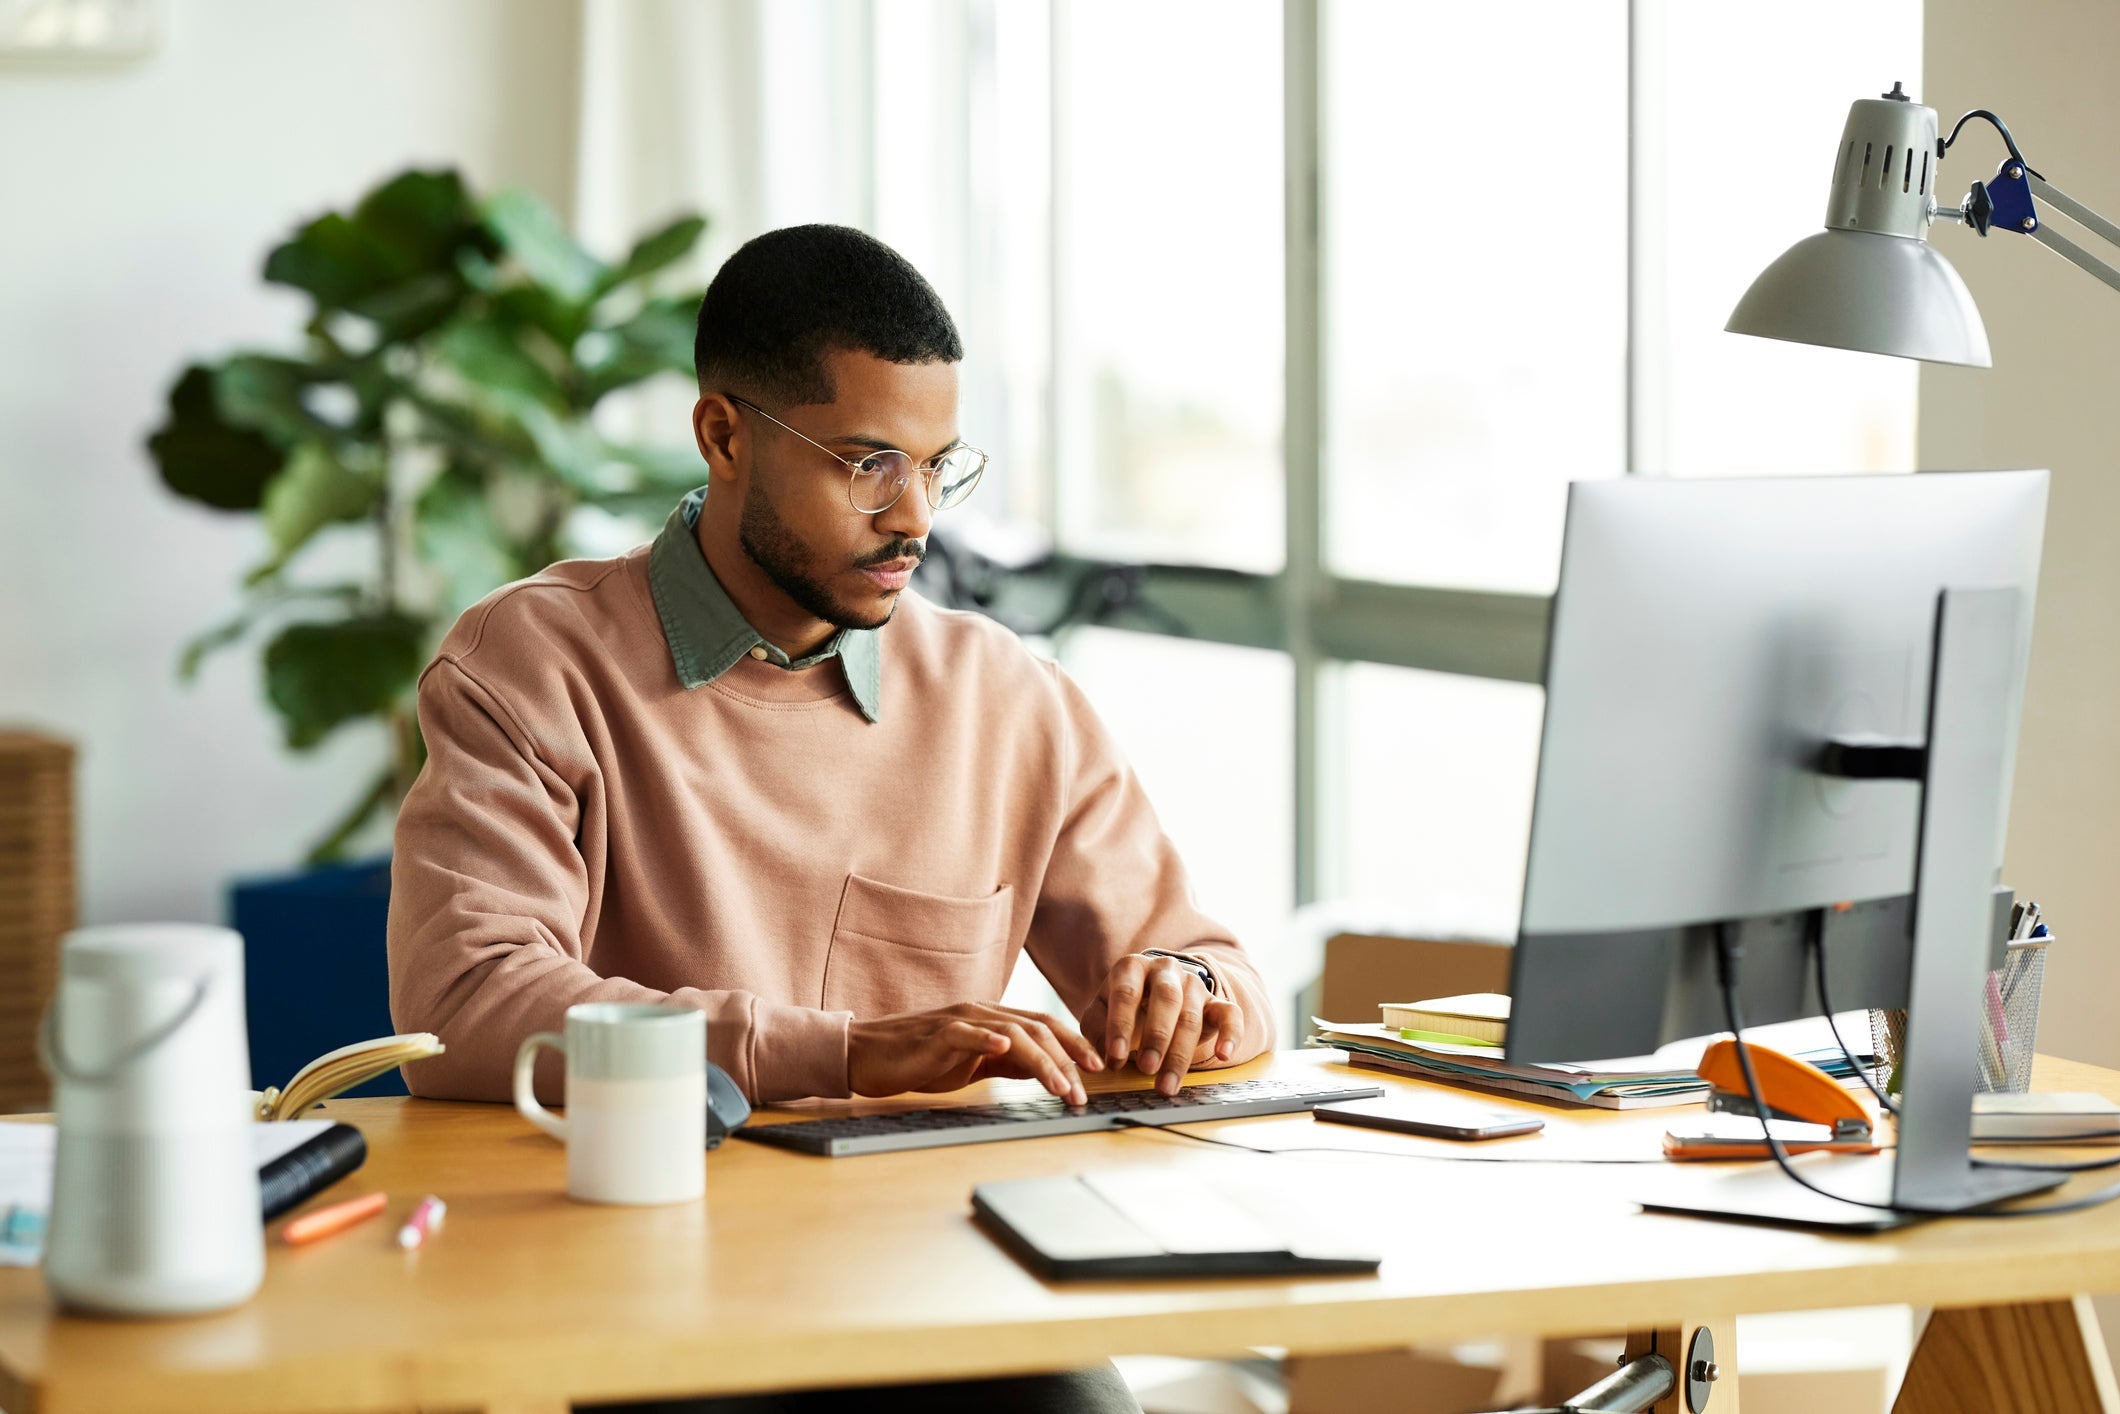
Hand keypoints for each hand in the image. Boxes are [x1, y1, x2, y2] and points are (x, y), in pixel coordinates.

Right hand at [847, 1002, 1103, 1103]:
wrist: (870, 1054)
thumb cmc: (919, 1060)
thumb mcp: (971, 1064)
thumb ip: (1004, 1062)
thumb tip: (1040, 1070)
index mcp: (992, 1019)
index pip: (1043, 1027)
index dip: (1072, 1045)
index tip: (1096, 1069)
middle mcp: (982, 1012)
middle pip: (1037, 1029)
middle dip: (1067, 1058)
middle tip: (1086, 1088)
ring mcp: (960, 1019)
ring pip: (1013, 1033)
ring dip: (1042, 1061)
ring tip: (1061, 1087)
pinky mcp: (937, 1033)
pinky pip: (967, 1032)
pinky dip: (987, 1038)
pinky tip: (1004, 1048)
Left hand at [1092, 953, 1244, 1095]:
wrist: (1156, 991)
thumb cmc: (1124, 1006)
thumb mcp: (1101, 1012)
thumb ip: (1095, 1030)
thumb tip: (1100, 1059)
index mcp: (1131, 968)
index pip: (1126, 993)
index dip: (1120, 1026)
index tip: (1115, 1057)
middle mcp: (1165, 970)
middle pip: (1166, 1000)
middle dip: (1157, 1036)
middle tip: (1146, 1068)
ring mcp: (1193, 984)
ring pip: (1192, 1016)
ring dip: (1180, 1053)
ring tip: (1167, 1085)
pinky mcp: (1216, 1002)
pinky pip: (1230, 1014)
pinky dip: (1230, 1034)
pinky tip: (1224, 1055)